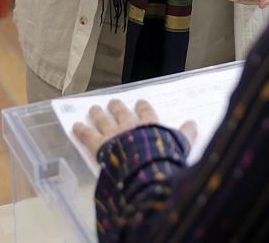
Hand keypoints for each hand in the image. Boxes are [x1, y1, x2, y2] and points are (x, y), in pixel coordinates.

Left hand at [73, 98, 196, 158]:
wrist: (143, 168)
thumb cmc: (163, 157)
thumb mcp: (180, 145)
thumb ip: (186, 134)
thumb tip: (193, 123)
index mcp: (149, 125)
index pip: (146, 112)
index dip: (142, 107)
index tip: (140, 102)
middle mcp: (130, 126)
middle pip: (122, 113)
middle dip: (117, 107)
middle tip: (113, 102)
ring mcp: (113, 134)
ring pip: (104, 120)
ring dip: (98, 114)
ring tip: (94, 108)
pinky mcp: (100, 145)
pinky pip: (88, 136)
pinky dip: (81, 131)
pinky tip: (75, 126)